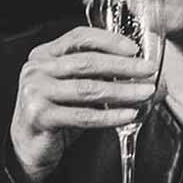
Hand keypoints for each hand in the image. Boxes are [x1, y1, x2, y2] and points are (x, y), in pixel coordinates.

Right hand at [11, 27, 158, 182]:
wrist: (30, 145)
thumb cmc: (58, 113)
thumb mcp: (78, 90)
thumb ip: (106, 79)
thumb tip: (151, 78)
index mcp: (44, 55)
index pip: (78, 37)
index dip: (109, 41)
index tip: (135, 49)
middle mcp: (36, 69)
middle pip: (86, 62)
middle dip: (123, 66)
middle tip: (148, 70)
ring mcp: (35, 92)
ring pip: (87, 88)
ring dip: (122, 91)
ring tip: (145, 92)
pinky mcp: (40, 116)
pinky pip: (83, 115)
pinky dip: (110, 116)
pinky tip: (129, 115)